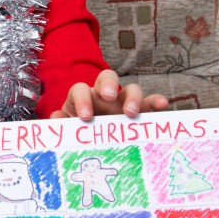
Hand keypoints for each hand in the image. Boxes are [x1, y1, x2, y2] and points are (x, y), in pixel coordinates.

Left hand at [49, 69, 167, 121]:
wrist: (94, 139)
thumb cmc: (79, 131)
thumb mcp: (68, 128)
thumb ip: (60, 123)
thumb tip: (55, 119)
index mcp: (83, 97)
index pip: (80, 89)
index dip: (82, 99)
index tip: (84, 116)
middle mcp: (104, 95)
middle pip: (108, 77)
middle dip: (109, 85)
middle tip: (108, 98)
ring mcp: (124, 102)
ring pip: (132, 89)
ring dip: (133, 97)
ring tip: (131, 112)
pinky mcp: (140, 111)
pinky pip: (150, 103)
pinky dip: (156, 102)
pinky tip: (163, 105)